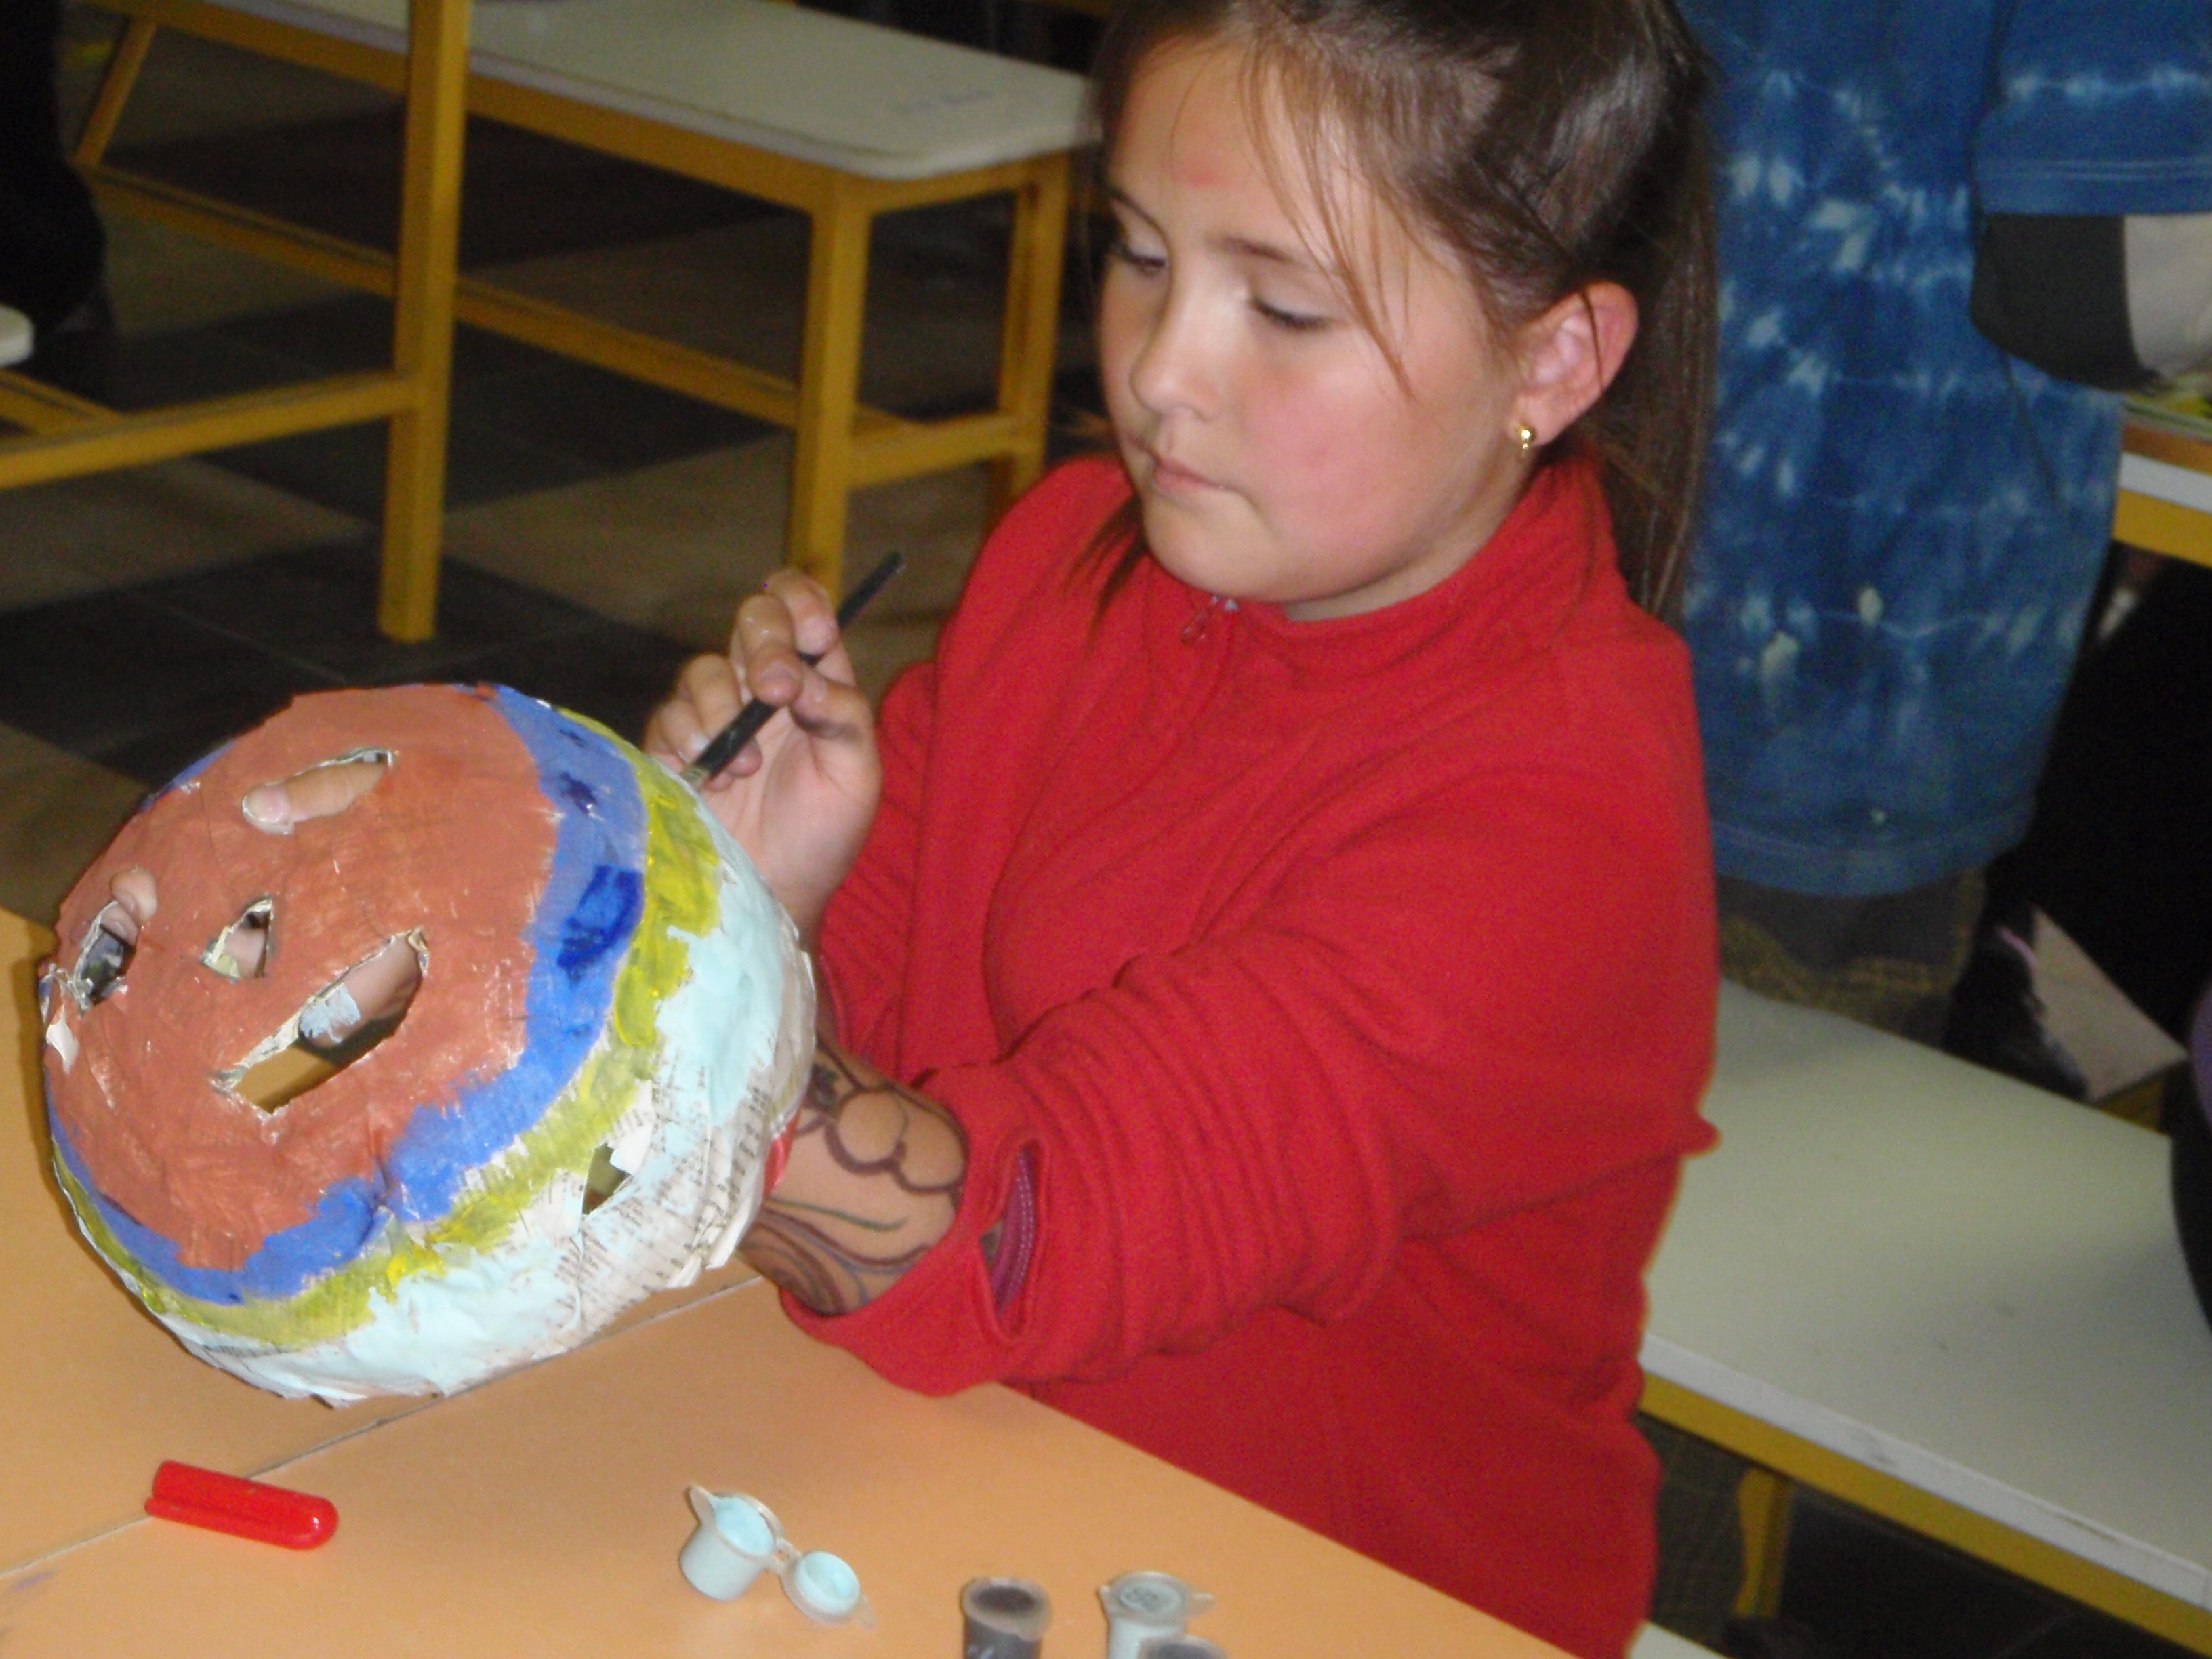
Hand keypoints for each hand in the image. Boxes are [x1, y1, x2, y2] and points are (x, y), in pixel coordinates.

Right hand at [644, 570, 880, 943]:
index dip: (802, 603)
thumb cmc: (823, 835)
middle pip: (752, 617)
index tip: (812, 638)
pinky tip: (715, 781)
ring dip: (726, 710)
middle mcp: (764, 685)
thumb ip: (842, 713)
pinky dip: (692, 739)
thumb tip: (798, 675)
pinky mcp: (674, 745)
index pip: (803, 606)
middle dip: (765, 644)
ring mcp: (716, 713)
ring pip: (705, 667)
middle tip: (775, 690)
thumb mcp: (856, 774)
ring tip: (747, 768)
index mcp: (816, 681)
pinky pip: (671, 714)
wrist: (774, 892)